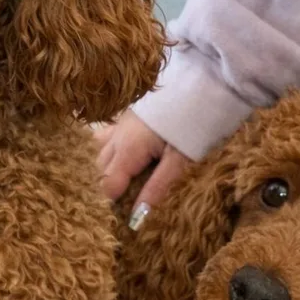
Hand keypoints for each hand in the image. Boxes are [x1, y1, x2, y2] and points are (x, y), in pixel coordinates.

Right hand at [94, 109, 189, 225]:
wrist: (199, 82)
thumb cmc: (192, 123)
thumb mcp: (180, 160)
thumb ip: (157, 187)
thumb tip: (138, 217)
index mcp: (128, 151)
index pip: (107, 186)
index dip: (114, 203)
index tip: (125, 215)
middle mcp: (116, 138)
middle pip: (100, 171)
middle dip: (111, 187)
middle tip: (130, 199)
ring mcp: (118, 125)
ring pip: (100, 153)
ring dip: (109, 169)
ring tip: (127, 180)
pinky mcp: (125, 116)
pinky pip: (106, 136)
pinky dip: (109, 149)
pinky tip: (122, 154)